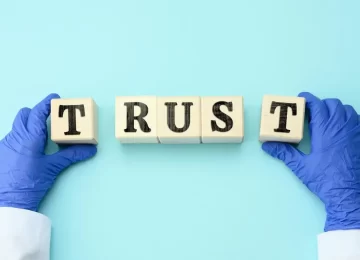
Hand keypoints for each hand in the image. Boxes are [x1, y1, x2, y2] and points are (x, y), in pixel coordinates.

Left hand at [0, 94, 96, 211]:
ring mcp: (6, 144)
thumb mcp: (53, 168)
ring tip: (42, 135)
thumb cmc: (30, 184)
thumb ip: (71, 155)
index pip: (37, 112)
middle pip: (24, 114)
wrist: (8, 202)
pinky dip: (23, 137)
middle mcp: (15, 137)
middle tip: (50, 117)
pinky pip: (13, 137)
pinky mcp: (2, 152)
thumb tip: (90, 149)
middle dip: (36, 112)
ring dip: (29, 125)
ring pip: (18, 126)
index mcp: (29, 138)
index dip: (47, 103)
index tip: (55, 99)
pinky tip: (30, 150)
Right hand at [262, 92, 359, 231]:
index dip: (308, 99)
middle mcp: (341, 127)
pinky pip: (357, 120)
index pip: (317, 106)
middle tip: (311, 112)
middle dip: (321, 104)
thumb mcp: (301, 166)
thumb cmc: (324, 179)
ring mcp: (354, 133)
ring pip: (347, 110)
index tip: (300, 98)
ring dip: (335, 109)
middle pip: (333, 104)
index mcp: (325, 131)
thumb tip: (267, 145)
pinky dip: (348, 118)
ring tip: (326, 118)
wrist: (348, 194)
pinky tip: (340, 128)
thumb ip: (284, 153)